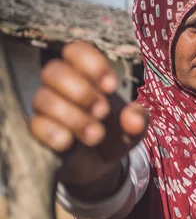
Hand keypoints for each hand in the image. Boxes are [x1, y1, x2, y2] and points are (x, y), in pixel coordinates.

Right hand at [29, 42, 148, 193]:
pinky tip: (69, 143)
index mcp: (85, 76)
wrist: (101, 167)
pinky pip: (34, 125)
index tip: (111, 86)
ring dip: (72, 116)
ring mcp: (46, 110)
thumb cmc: (115, 136)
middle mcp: (60, 88)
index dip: (91, 63)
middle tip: (103, 111)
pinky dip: (52, 132)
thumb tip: (133, 120)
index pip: (75, 51)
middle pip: (53, 70)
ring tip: (96, 135)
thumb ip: (138, 120)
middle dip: (80, 90)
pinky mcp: (38, 134)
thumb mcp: (134, 128)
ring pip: (42, 99)